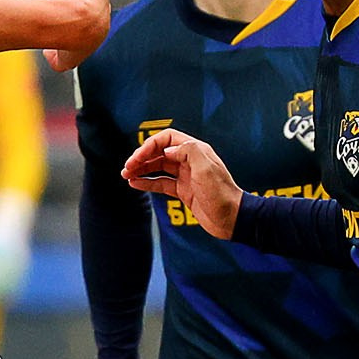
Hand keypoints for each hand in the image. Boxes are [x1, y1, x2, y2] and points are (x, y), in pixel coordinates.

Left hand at [25, 0, 111, 70]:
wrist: (79, 22)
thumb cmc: (74, 41)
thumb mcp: (64, 61)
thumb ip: (57, 62)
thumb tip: (49, 56)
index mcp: (97, 32)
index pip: (78, 27)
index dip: (61, 27)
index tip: (45, 28)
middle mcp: (98, 13)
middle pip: (71, 7)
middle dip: (50, 9)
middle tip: (33, 11)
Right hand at [122, 127, 241, 238]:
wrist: (232, 219)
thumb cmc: (222, 195)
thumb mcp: (206, 169)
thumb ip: (189, 152)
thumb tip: (168, 150)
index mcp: (196, 150)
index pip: (167, 139)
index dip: (149, 145)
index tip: (137, 157)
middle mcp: (190, 160)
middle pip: (159, 152)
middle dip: (141, 158)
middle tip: (126, 167)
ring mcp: (186, 176)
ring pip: (158, 167)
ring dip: (141, 169)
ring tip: (126, 175)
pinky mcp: (183, 191)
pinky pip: (161, 183)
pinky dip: (147, 182)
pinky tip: (135, 184)